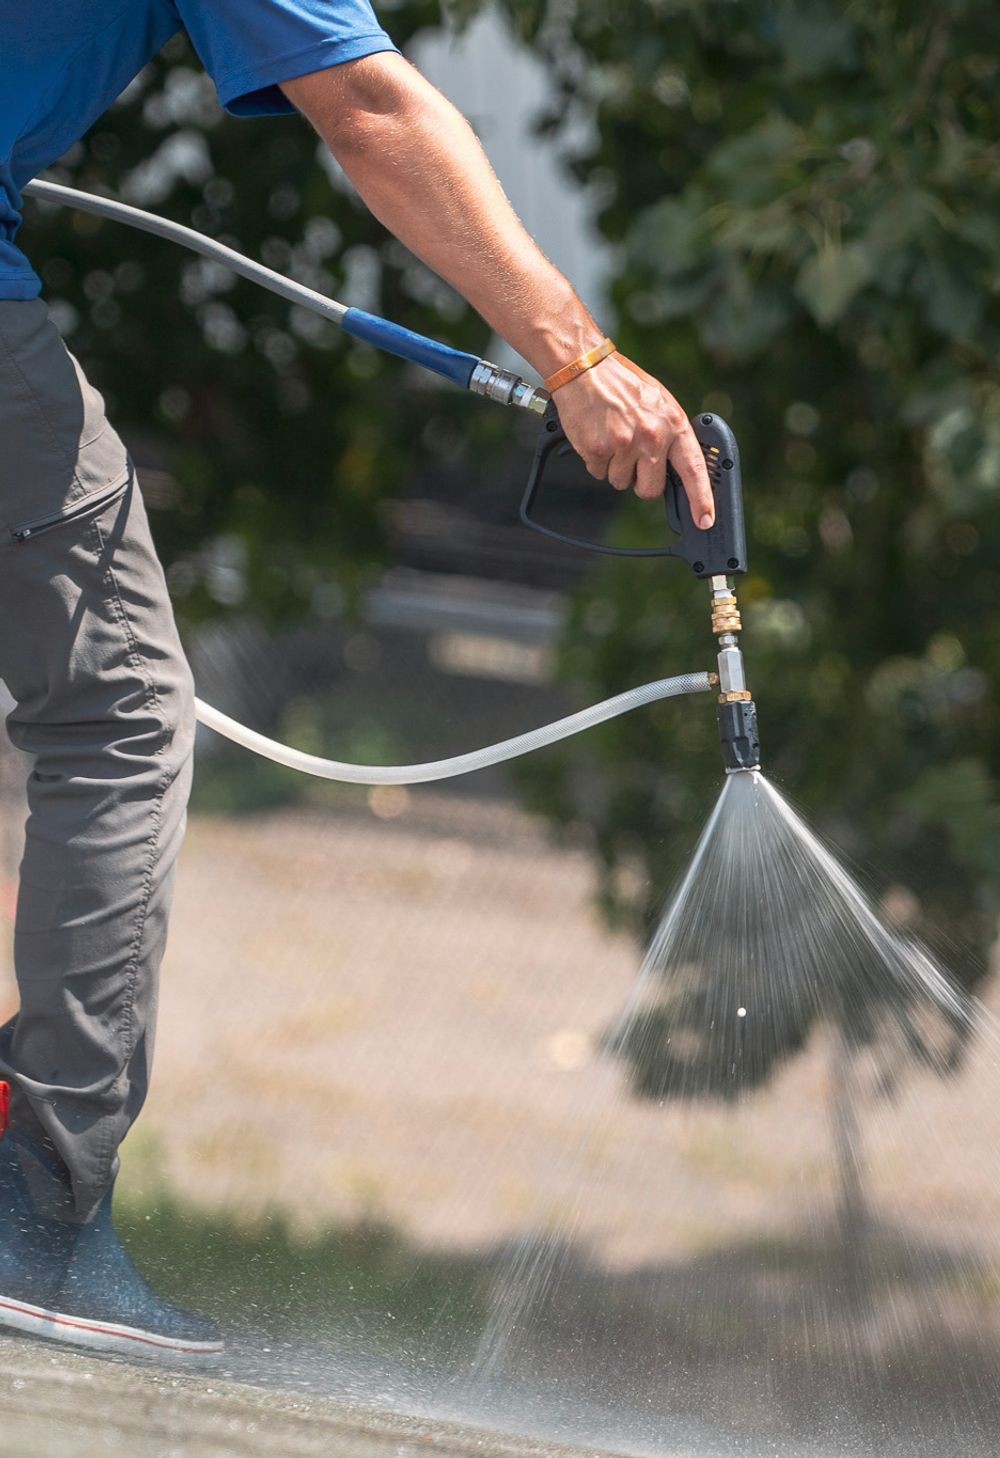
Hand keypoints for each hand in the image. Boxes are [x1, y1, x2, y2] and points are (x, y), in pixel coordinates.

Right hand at [550, 352, 714, 528]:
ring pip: (621, 483)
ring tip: (612, 437)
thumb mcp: (659, 402)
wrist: (585, 369)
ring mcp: (625, 444)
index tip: (704, 520)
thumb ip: (670, 434)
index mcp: (673, 423)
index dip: (701, 499)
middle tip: (632, 457)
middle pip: (650, 489)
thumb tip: (677, 468)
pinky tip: (598, 436)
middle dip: (641, 482)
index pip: (693, 470)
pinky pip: (599, 474)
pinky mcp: (599, 450)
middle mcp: (652, 435)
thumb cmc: (622, 385)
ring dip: (616, 467)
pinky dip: (597, 461)